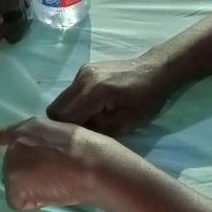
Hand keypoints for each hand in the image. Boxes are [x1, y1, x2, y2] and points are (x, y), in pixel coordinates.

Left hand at [0, 117, 122, 209]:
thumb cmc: (87, 150)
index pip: (6, 134)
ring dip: (32, 190)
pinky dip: (34, 203)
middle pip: (14, 167)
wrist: (89, 164)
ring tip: (55, 184)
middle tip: (53, 177)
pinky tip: (50, 194)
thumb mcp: (60, 135)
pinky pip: (20, 202)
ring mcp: (11, 165)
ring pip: (17, 186)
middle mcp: (15, 144)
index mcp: (28, 128)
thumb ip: (43, 143)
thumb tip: (42, 159)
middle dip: (29, 176)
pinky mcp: (13, 186)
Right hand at [47, 55, 174, 133]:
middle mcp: (82, 79)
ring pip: (61, 100)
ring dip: (70, 113)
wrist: (156, 70)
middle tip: (83, 133)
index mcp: (93, 92)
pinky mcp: (85, 70)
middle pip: (55, 108)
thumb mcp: (126, 122)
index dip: (68, 133)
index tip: (79, 142)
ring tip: (90, 121)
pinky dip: (76, 103)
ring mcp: (82, 71)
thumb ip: (99, 130)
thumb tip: (78, 135)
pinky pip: (71, 92)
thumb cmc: (146, 99)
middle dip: (64, 124)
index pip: (63, 118)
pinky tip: (94, 108)